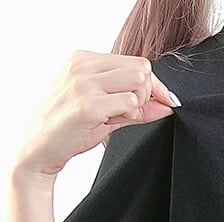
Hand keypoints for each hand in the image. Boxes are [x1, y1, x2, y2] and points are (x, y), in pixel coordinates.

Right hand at [14, 51, 179, 179]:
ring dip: (137, 105)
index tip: (162, 102)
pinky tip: (109, 121)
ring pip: (138, 82)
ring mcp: (84, 83)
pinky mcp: (88, 105)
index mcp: (84, 59)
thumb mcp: (106, 110)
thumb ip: (138, 107)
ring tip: (117, 116)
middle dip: (147, 94)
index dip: (154, 85)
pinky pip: (130, 104)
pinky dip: (129, 116)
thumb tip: (169, 104)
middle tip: (129, 112)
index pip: (137, 62)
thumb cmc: (69, 127)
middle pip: (142, 69)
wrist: (39, 146)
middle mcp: (82, 65)